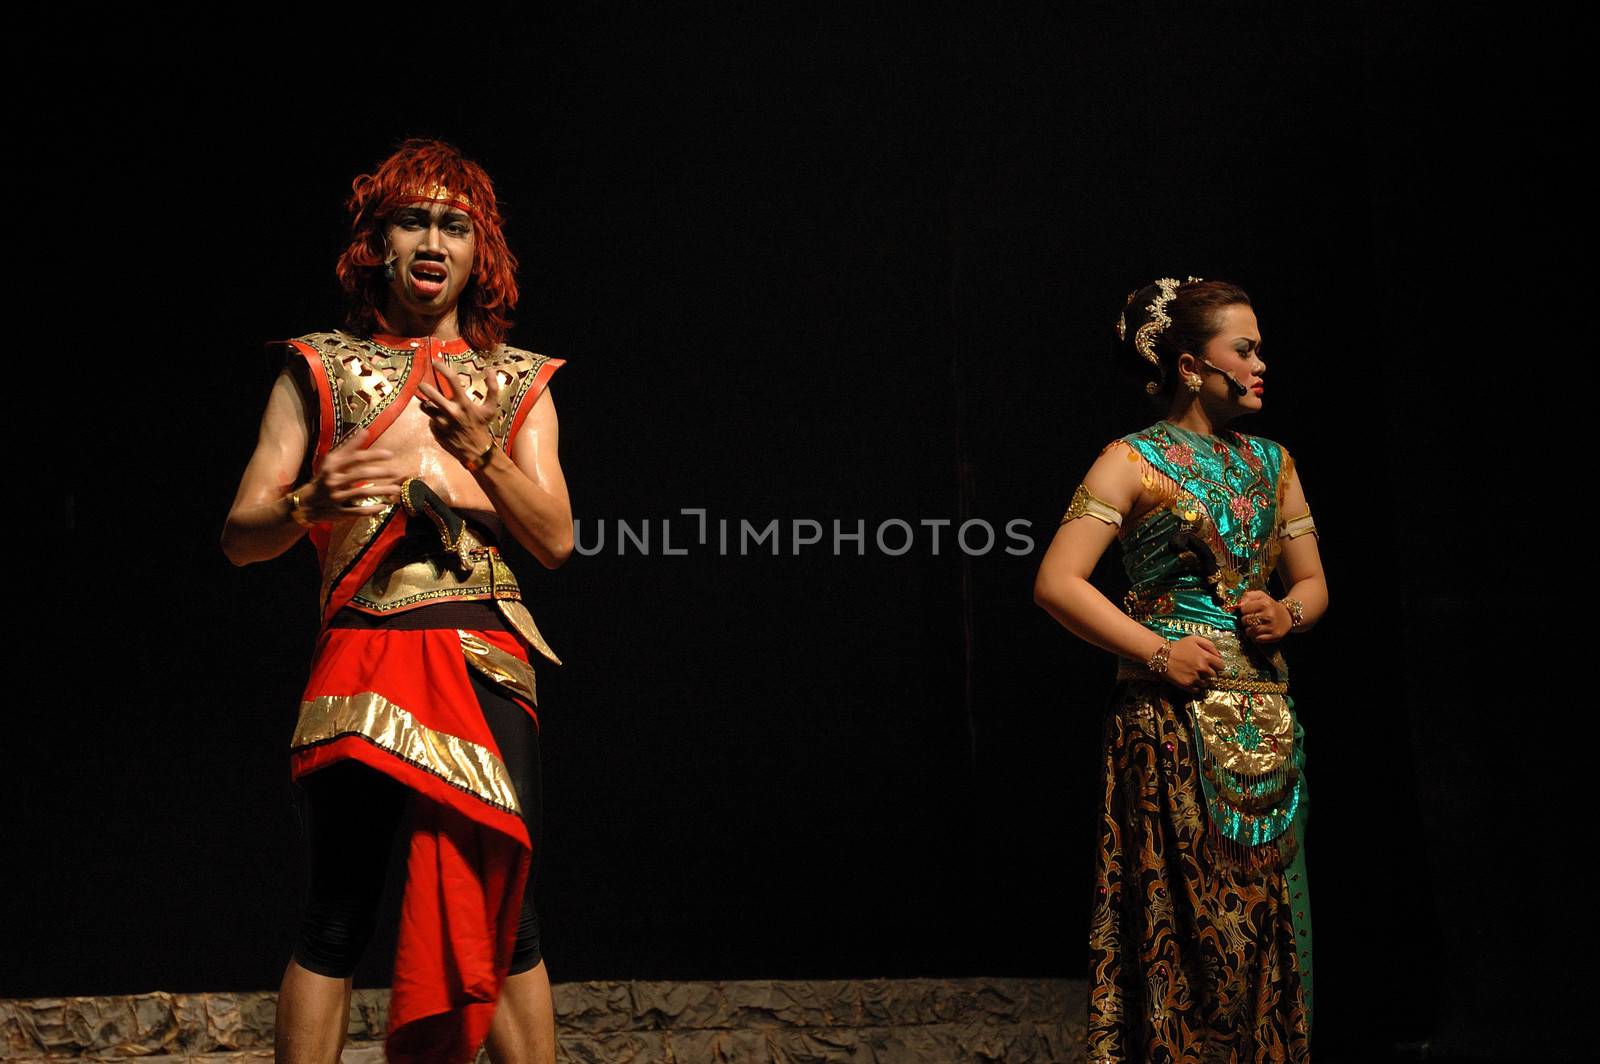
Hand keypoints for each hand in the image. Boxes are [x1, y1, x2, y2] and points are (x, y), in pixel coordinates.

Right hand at [292, 429, 410, 521]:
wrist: (305, 503)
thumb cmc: (324, 478)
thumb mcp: (332, 462)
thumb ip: (349, 447)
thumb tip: (365, 431)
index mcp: (332, 467)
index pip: (355, 458)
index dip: (373, 455)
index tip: (390, 454)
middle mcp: (333, 481)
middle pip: (361, 474)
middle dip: (381, 473)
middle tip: (396, 472)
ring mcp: (336, 497)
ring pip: (363, 493)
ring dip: (382, 491)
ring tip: (396, 489)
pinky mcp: (340, 512)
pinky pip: (359, 511)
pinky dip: (373, 508)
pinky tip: (384, 505)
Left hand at [416, 359, 500, 469]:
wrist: (477, 452)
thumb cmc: (483, 427)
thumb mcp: (491, 408)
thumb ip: (493, 388)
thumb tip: (490, 369)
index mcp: (464, 404)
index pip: (452, 380)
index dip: (443, 369)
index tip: (436, 364)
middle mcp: (451, 412)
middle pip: (431, 394)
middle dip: (424, 387)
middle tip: (422, 385)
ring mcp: (441, 423)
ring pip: (425, 407)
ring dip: (426, 403)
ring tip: (430, 403)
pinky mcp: (436, 432)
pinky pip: (429, 420)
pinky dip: (433, 417)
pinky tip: (439, 419)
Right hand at [1164, 635, 1225, 689]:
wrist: (1161, 655)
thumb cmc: (1179, 646)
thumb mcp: (1195, 639)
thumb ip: (1210, 645)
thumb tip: (1219, 656)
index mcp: (1206, 657)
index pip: (1221, 666)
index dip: (1218, 665)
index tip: (1213, 665)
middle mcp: (1202, 669)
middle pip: (1214, 676)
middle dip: (1209, 672)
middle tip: (1202, 669)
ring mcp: (1195, 678)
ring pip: (1206, 683)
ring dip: (1203, 680)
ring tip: (1194, 674)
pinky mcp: (1187, 685)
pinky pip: (1197, 689)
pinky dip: (1195, 686)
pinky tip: (1190, 679)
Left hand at [1236, 590, 1290, 643]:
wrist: (1287, 615)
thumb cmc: (1270, 605)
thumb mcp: (1260, 596)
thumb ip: (1248, 596)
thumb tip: (1238, 604)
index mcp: (1265, 603)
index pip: (1243, 609)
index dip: (1244, 610)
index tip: (1249, 611)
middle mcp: (1269, 615)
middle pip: (1245, 621)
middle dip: (1246, 620)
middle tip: (1251, 619)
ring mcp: (1272, 626)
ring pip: (1250, 631)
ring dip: (1249, 629)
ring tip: (1254, 626)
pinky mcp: (1274, 635)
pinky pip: (1257, 639)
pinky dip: (1255, 637)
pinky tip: (1259, 632)